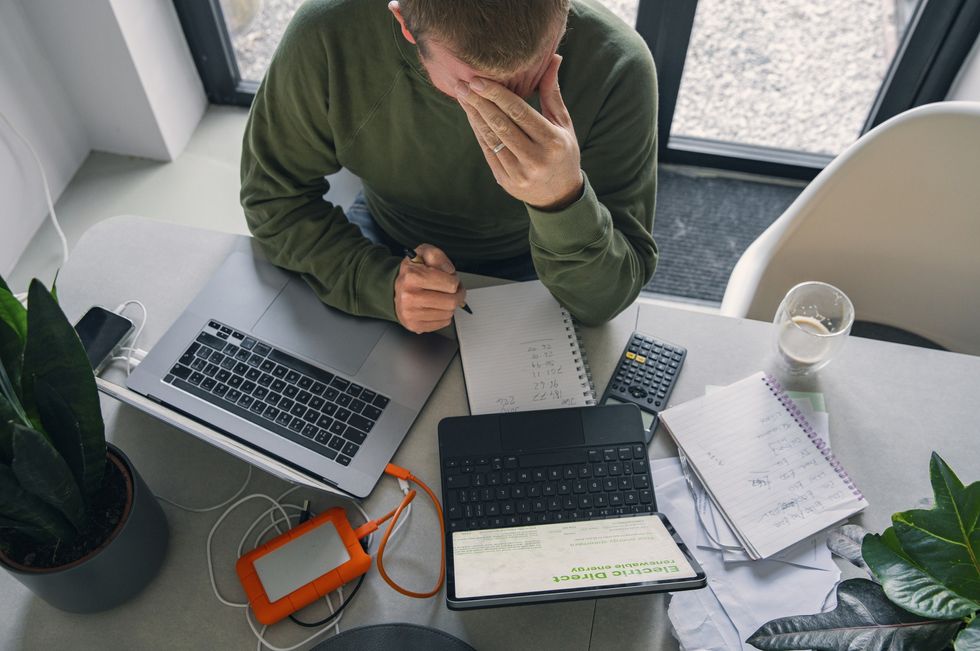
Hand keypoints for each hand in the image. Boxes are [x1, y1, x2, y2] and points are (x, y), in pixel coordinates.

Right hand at [393, 243, 466, 333]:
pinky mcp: (414, 325)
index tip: (451, 279)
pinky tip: (437, 307)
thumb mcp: (423, 254)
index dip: (455, 281)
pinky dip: (444, 315)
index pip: (451, 284)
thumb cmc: (412, 273)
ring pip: (449, 313)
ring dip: (450, 305)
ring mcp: (411, 313)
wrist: (396, 290)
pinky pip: (443, 323)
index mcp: (413, 276)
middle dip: (457, 295)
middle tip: (453, 290)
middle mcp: (410, 296)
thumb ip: (437, 256)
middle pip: (451, 301)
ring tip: (443, 297)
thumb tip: (449, 270)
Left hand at [457, 54, 582, 211]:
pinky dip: (478, 131)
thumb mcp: (564, 124)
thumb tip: (553, 59)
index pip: (520, 113)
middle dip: (479, 102)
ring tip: (462, 95)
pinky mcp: (505, 181)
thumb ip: (552, 94)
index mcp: (552, 142)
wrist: (559, 196)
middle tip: (462, 83)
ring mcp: (518, 173)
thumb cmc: (563, 152)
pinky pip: (488, 151)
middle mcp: (535, 159)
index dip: (497, 95)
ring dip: (474, 115)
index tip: (479, 80)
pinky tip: (471, 115)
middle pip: (501, 125)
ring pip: (491, 138)